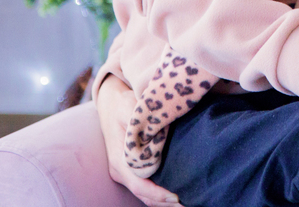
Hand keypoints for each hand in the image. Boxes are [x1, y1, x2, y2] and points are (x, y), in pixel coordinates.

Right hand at [96, 76, 183, 206]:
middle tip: (189, 206)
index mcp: (119, 159)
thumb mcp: (131, 107)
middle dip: (165, 203)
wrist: (110, 102)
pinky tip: (175, 195)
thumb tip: (159, 137)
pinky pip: (144, 187)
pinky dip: (159, 194)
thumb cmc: (122, 104)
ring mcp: (124, 171)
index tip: (176, 197)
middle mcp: (120, 170)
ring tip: (186, 203)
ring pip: (144, 194)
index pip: (139, 184)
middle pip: (143, 195)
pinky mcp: (129, 169)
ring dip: (163, 202)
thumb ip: (143, 123)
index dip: (158, 194)